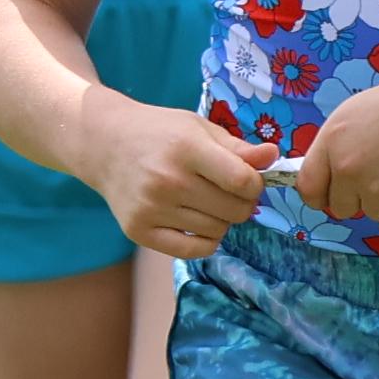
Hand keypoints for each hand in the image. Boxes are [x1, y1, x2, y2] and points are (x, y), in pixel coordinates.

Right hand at [96, 102, 278, 261]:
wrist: (104, 144)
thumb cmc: (160, 132)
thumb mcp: (199, 128)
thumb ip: (239, 148)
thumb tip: (274, 157)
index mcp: (186, 148)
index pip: (243, 182)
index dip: (256, 184)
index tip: (248, 179)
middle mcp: (168, 180)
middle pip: (234, 210)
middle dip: (242, 203)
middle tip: (229, 191)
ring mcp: (151, 208)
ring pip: (217, 231)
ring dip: (222, 220)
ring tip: (207, 202)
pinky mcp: (139, 231)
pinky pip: (193, 250)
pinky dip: (205, 240)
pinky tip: (198, 222)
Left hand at [291, 64, 378, 234]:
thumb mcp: (358, 112)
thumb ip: (338, 145)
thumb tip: (330, 176)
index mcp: (332, 140)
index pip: (308, 186)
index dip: (320, 196)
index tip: (331, 197)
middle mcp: (347, 166)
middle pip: (341, 207)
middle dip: (359, 198)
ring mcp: (374, 187)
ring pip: (371, 213)